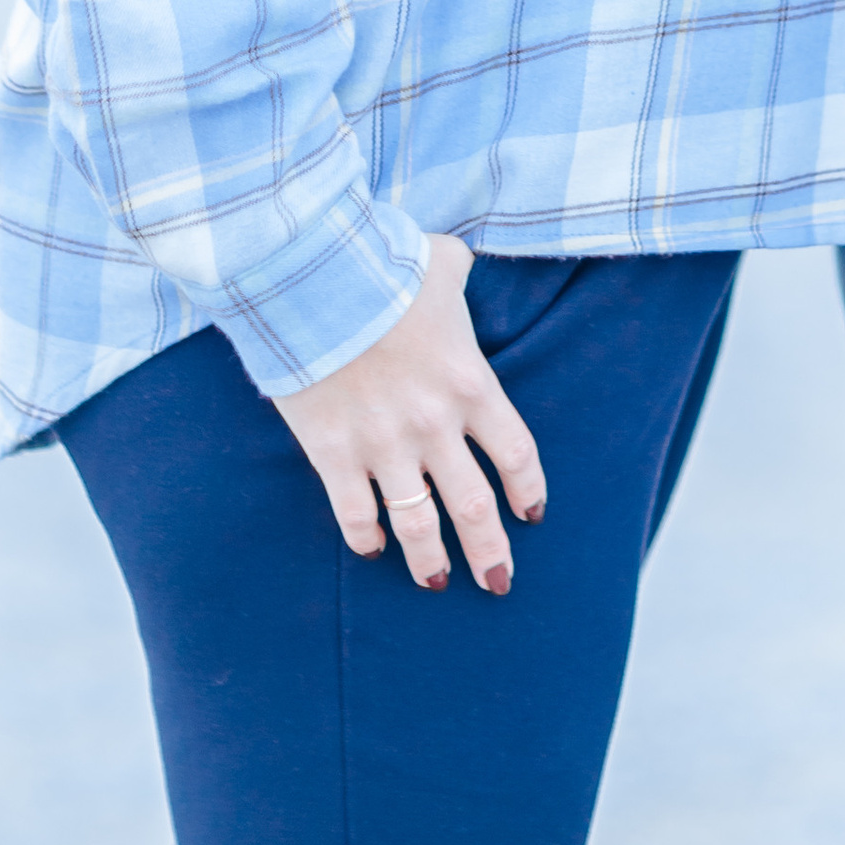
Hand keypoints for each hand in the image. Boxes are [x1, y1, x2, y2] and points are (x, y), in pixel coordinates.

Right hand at [273, 235, 545, 592]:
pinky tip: (371, 548)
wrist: (312, 279)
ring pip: (418, 523)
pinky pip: (355, 513)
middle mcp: (435, 425)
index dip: (528, 490)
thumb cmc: (381, 264)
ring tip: (436, 583)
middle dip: (489, 550)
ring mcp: (385, 445)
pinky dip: (364, 536)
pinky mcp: (334, 454)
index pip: (515, 454)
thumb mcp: (439, 261)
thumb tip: (457, 265)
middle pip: (474, 505)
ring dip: (430, 560)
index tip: (532, 515)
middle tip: (498, 582)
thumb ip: (457, 273)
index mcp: (470, 383)